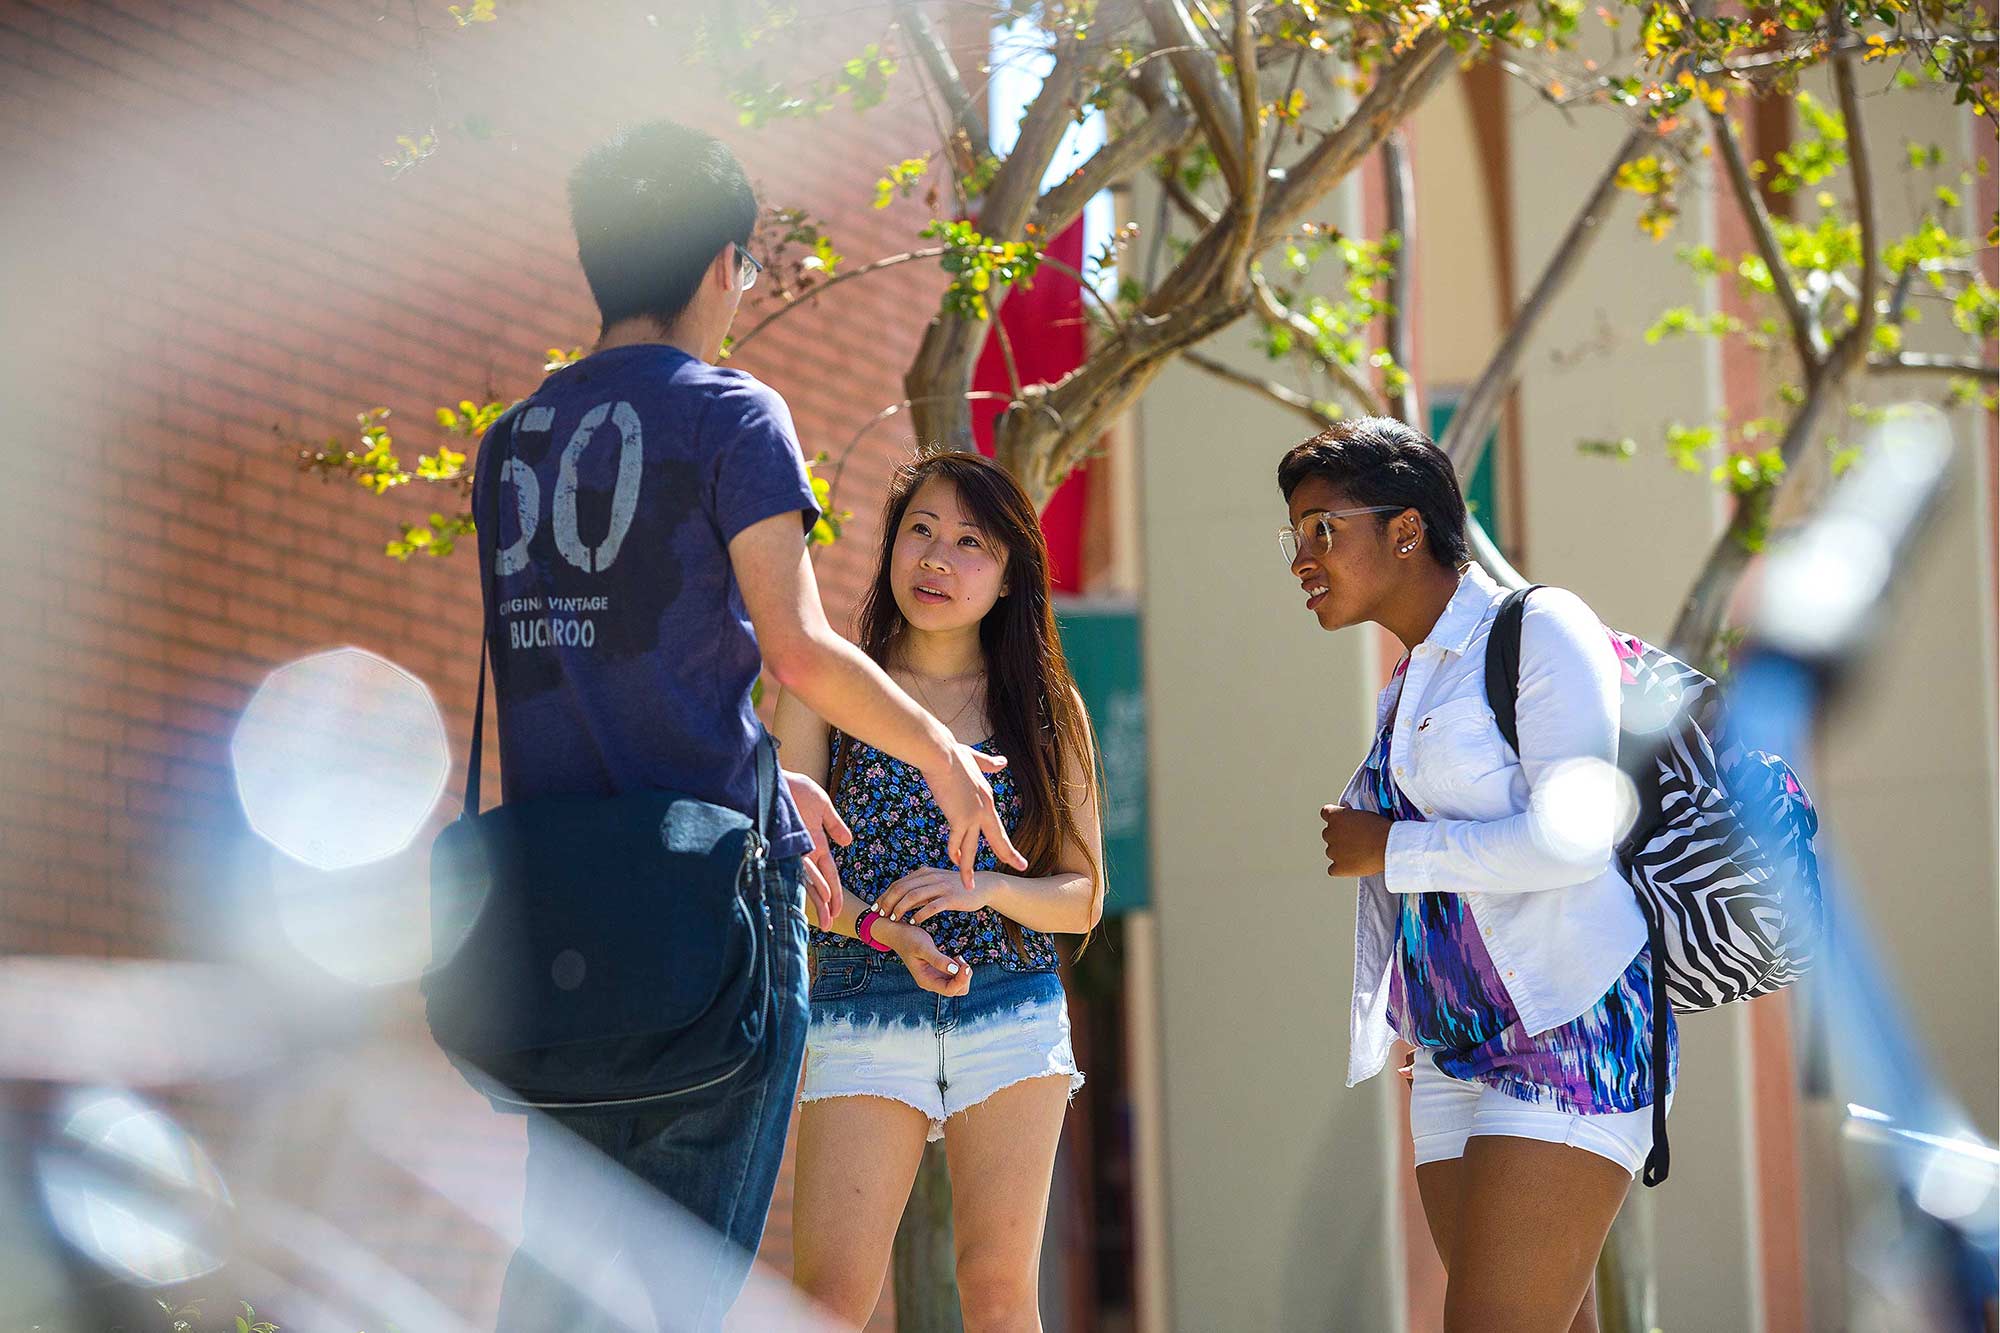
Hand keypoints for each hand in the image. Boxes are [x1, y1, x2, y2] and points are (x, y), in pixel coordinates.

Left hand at [784, 769, 849, 927]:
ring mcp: (794, 851)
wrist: (774, 779)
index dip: (835, 893)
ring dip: (819, 898)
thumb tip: (848, 842)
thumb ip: (835, 825)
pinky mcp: (783, 846)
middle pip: (818, 884)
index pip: (829, 874)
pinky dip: (810, 880)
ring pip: (809, 881)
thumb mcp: (822, 806)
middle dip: (825, 905)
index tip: (838, 911)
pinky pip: (799, 867)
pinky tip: (818, 893)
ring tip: (825, 916)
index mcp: (817, 845)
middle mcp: (805, 853)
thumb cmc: (795, 790)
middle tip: (829, 925)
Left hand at [874, 866, 987, 926]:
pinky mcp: (951, 898)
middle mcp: (930, 877)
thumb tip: (900, 899)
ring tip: (894, 919)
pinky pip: (931, 907)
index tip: (876, 907)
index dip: (884, 895)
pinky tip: (913, 923)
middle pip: (902, 888)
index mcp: (924, 873)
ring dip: (900, 908)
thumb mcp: (936, 883)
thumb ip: (920, 889)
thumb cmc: (957, 887)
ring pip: (913, 896)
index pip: (898, 883)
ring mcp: (941, 886)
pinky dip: (919, 915)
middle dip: (888, 902)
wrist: (983, 886)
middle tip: (880, 915)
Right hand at [880, 919, 970, 996]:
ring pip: (957, 984)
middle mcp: (931, 982)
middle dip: (964, 977)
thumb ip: (938, 959)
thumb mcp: (923, 947)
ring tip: (957, 957)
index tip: (967, 965)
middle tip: (959, 958)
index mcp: (926, 980)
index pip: (950, 990)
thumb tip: (954, 969)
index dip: (962, 980)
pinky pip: (955, 976)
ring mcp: (935, 977)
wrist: (899, 934)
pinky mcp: (938, 971)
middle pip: (957, 990)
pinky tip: (955, 957)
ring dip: (962, 973)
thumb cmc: (909, 939)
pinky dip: (959, 969)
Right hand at [922, 742, 1027, 891]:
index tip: (1010, 850)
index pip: (996, 826)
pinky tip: (954, 864)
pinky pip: (956, 843)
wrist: (941, 754)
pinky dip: (954, 854)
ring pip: (973, 848)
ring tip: (970, 886)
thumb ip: (989, 764)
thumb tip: (1003, 762)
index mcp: (987, 799)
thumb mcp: (975, 759)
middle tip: (1021, 867)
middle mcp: (985, 809)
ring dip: (970, 869)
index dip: (1002, 839)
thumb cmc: (953, 755)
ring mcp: (974, 815)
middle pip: (999, 839)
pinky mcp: (959, 818)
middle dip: (1009, 855)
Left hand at [1320, 804, 1392, 877]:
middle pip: (1328, 834)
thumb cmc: (1380, 828)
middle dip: (1338, 836)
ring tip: (1359, 853)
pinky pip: (1333, 869)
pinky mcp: (1338, 868)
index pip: (1326, 813)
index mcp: (1335, 817)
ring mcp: (1332, 852)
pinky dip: (1341, 868)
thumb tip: (1345, 811)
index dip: (1334, 817)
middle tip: (1355, 839)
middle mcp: (1330, 833)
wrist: (1389, 846)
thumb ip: (1350, 813)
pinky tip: (1353, 866)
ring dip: (1340, 852)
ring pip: (1331, 852)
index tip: (1343, 821)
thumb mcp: (1364, 813)